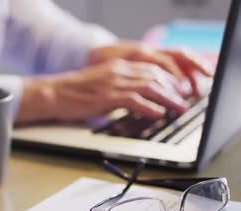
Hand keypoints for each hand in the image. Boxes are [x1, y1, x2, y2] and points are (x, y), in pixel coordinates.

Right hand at [17, 58, 189, 122]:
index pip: (150, 69)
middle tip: (184, 100)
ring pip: (150, 87)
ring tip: (178, 109)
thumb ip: (118, 88)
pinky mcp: (108, 96)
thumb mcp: (100, 84)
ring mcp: (114, 83)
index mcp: (117, 66)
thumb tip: (135, 100)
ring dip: (168, 99)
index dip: (168, 79)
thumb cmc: (74, 92)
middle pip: (155, 77)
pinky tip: (158, 114)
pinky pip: (135, 100)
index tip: (178, 89)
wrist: (55, 92)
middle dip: (173, 90)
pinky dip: (150, 108)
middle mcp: (119, 71)